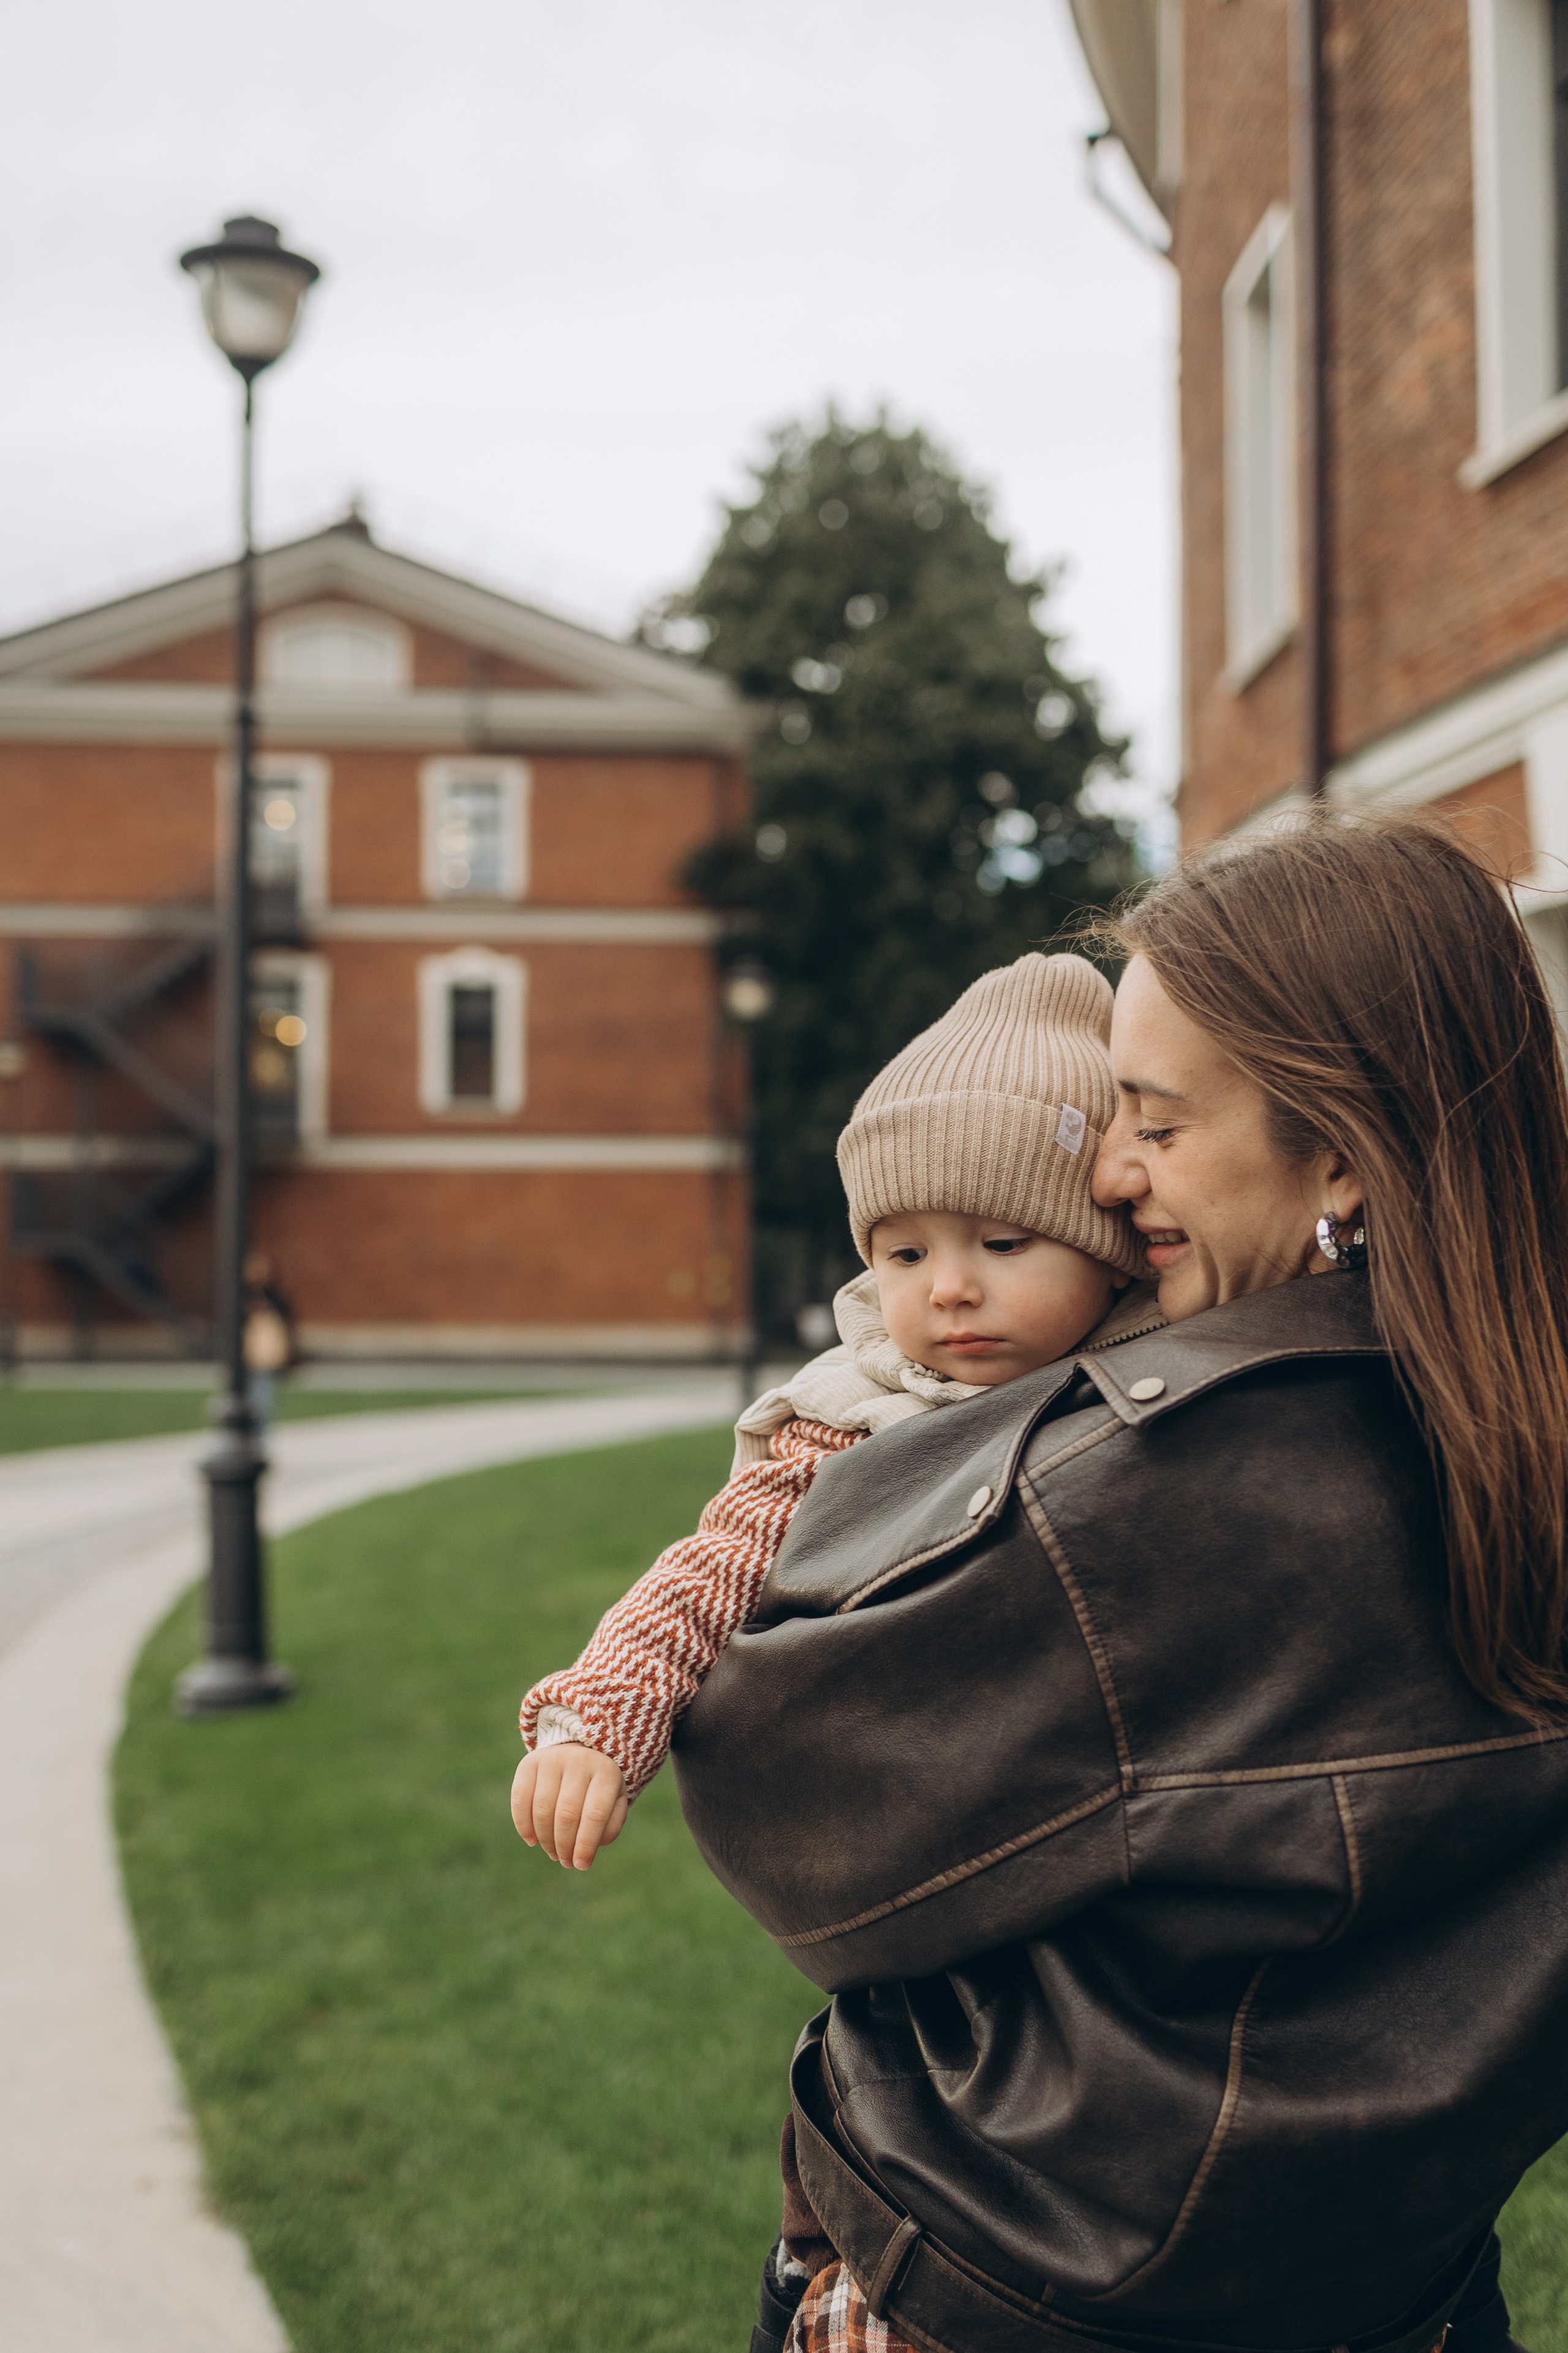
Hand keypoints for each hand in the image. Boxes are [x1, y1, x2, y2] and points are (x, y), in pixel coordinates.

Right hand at [511, 1743, 628, 1869]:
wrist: (578, 1752)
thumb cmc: (598, 1787)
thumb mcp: (614, 1803)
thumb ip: (608, 1827)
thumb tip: (586, 1851)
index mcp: (606, 1772)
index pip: (595, 1814)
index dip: (586, 1844)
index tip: (581, 1865)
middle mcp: (579, 1761)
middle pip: (567, 1815)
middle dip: (564, 1846)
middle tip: (565, 1862)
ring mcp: (552, 1759)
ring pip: (543, 1810)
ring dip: (546, 1840)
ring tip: (553, 1853)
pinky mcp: (529, 1762)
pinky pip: (521, 1799)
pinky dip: (524, 1826)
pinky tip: (532, 1841)